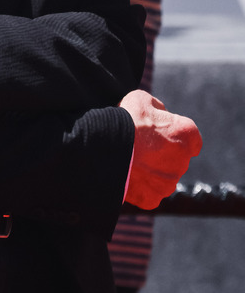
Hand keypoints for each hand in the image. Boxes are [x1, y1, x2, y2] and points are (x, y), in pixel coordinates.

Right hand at [121, 90, 201, 209]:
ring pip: (163, 177)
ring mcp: (168, 183)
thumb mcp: (142, 99)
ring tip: (130, 159)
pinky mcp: (152, 199)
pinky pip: (149, 192)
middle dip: (163, 153)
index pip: (192, 138)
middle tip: (141, 145)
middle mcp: (183, 162)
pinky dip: (140, 185)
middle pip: (176, 158)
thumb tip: (159, 115)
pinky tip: (126, 173)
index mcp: (186, 134)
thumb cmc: (126, 119)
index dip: (175, 134)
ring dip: (152, 170)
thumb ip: (157, 108)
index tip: (161, 133)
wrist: (105, 146)